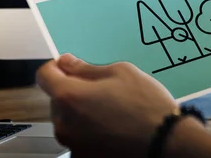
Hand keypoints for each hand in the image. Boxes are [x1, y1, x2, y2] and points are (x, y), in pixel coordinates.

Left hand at [36, 54, 189, 157]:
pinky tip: (113, 128)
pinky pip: (80, 138)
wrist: (165, 141)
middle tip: (104, 90)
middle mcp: (63, 123)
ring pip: (69, 120)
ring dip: (82, 112)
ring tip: (113, 110)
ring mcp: (72, 144)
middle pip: (58, 100)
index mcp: (69, 96)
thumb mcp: (121, 72)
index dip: (56, 67)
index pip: (44, 76)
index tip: (70, 66)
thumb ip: (87, 68)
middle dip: (74, 91)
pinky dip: (90, 131)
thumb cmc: (146, 104)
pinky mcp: (83, 157)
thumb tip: (67, 63)